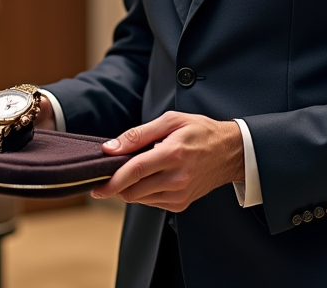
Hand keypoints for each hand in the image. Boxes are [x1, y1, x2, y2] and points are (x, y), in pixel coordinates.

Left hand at [90, 112, 243, 212]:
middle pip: (132, 191)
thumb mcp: (170, 121)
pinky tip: (153, 177)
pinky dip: (144, 193)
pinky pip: (151, 203)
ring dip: (131, 188)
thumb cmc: (201, 132)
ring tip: (141, 169)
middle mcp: (177, 179)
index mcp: (173, 154)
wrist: (230, 152)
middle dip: (117, 185)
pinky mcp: (181, 204)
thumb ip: (138, 135)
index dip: (111, 180)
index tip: (96, 186)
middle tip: (115, 171)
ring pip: (139, 199)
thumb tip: (111, 148)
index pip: (134, 172)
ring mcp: (180, 194)